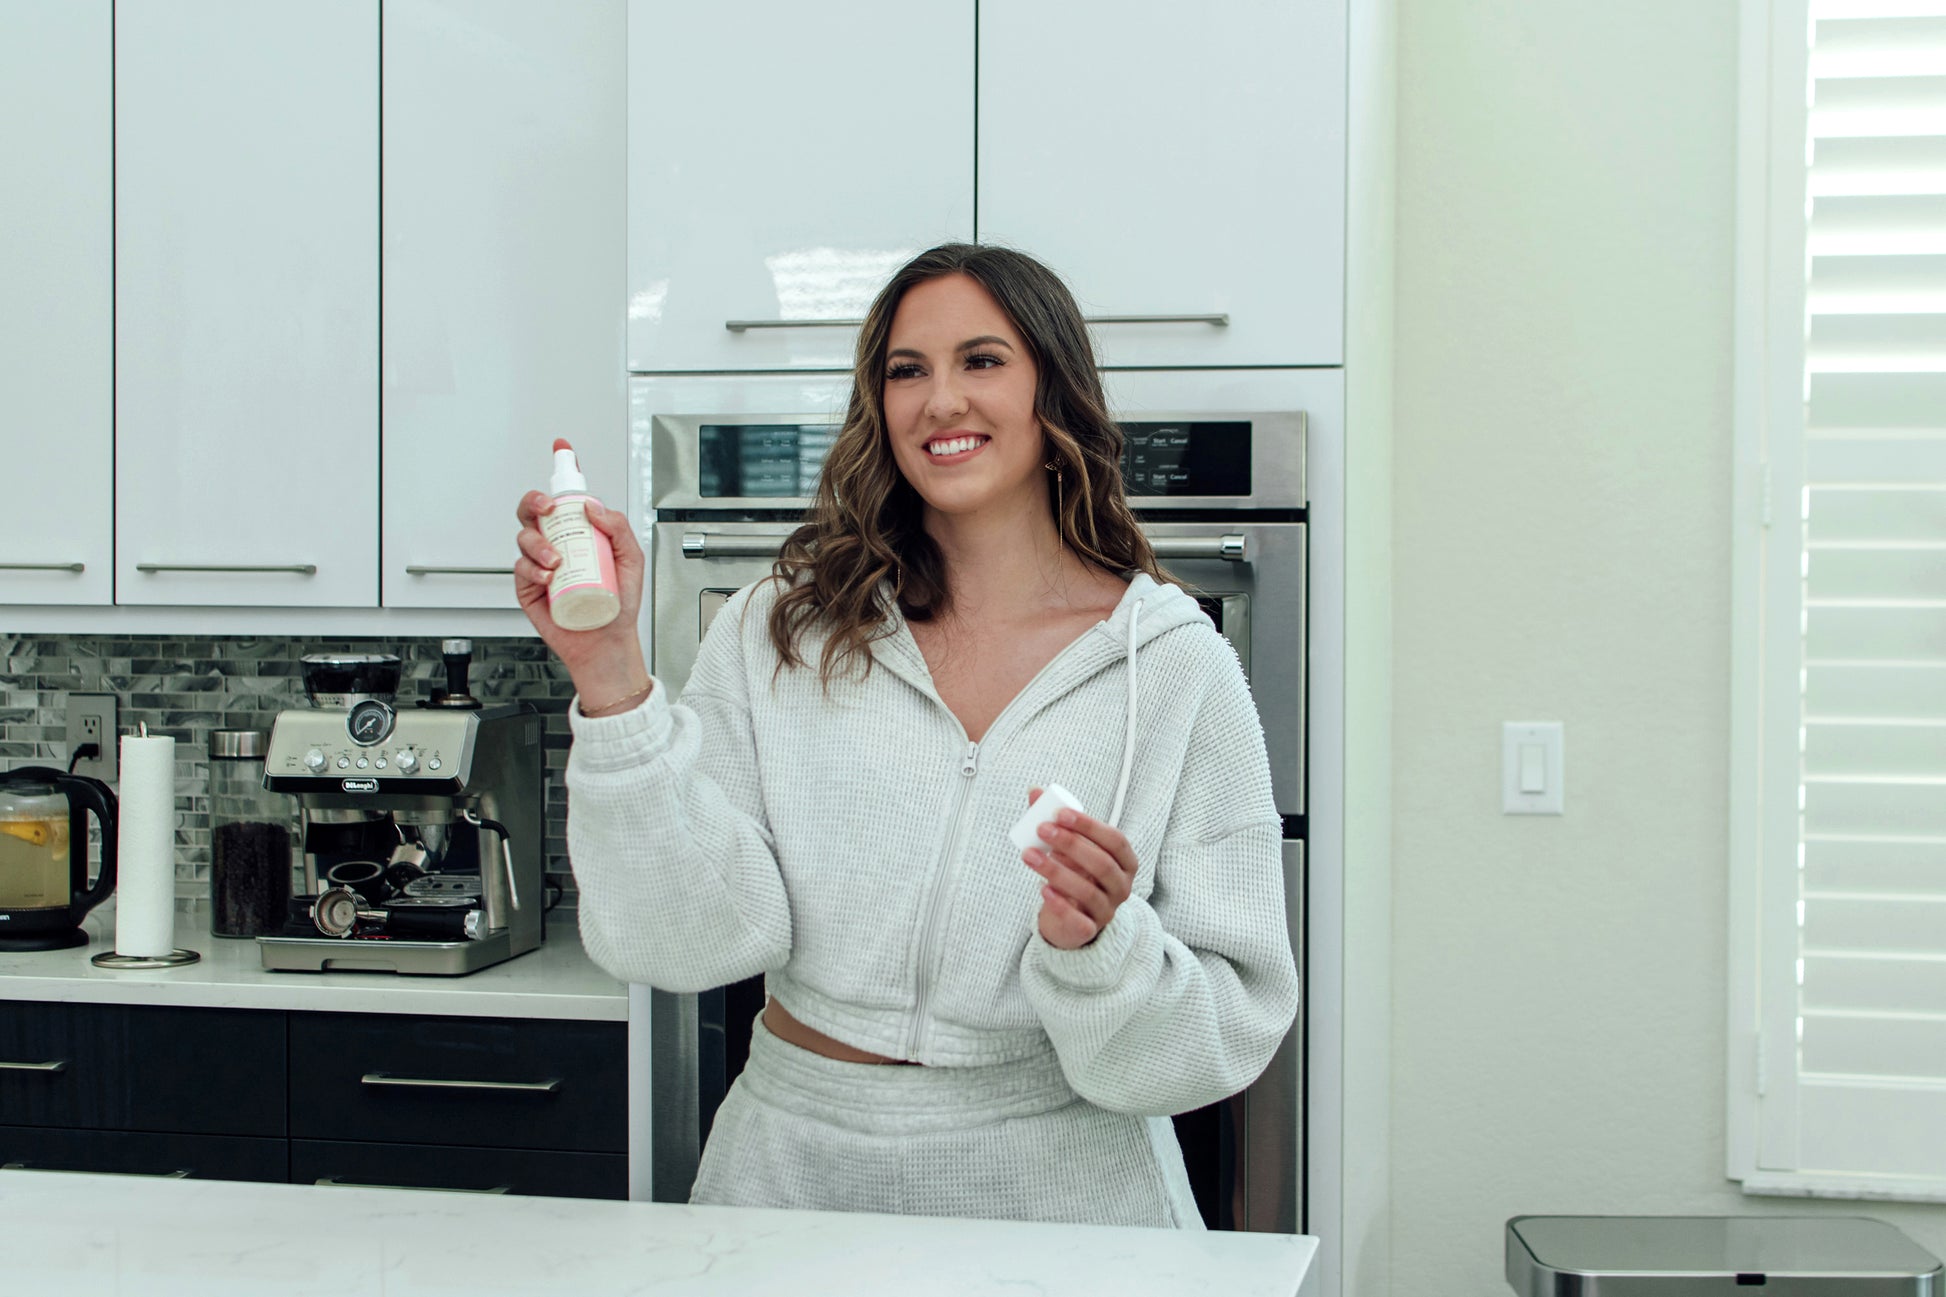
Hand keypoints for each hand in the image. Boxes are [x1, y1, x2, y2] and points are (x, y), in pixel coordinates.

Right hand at [513, 491, 649, 701]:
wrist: (608, 640)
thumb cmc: (619, 603)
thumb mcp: (631, 560)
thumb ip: (618, 528)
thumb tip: (594, 507)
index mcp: (580, 535)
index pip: (566, 504)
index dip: (560, 483)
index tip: (561, 462)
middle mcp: (557, 546)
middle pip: (533, 513)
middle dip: (535, 502)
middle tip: (548, 509)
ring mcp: (540, 565)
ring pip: (525, 538)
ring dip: (539, 544)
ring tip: (557, 561)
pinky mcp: (529, 587)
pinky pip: (521, 568)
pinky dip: (533, 569)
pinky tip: (548, 577)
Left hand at [1021, 788, 1137, 949]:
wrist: (1070, 917)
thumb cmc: (1075, 873)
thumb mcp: (1070, 848)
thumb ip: (1056, 822)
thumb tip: (1034, 791)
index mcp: (1125, 861)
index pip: (1115, 840)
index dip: (1089, 826)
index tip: (1060, 813)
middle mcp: (1122, 886)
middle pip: (1102, 864)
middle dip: (1071, 844)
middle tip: (1041, 829)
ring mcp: (1107, 910)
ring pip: (1087, 890)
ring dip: (1055, 870)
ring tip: (1028, 855)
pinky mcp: (1090, 930)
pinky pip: (1078, 919)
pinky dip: (1059, 904)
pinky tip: (1041, 888)